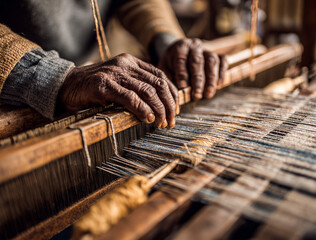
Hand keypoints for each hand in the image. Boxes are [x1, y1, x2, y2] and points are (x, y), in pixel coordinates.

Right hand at [59, 53, 178, 127]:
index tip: (176, 109)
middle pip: (158, 84)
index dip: (172, 93)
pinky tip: (148, 118)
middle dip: (169, 104)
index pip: (161, 75)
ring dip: (159, 109)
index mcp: (131, 62)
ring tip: (162, 123)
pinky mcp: (103, 85)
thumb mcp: (120, 84)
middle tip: (172, 121)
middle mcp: (125, 64)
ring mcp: (114, 73)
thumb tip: (161, 106)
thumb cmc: (95, 89)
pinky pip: (129, 97)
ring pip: (147, 91)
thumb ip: (137, 88)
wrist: (65, 86)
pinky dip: (142, 109)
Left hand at [158, 38, 227, 99]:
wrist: (180, 52)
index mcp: (179, 48)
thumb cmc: (171, 64)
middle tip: (197, 95)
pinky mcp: (217, 53)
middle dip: (197, 80)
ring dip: (211, 79)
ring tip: (208, 94)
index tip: (182, 87)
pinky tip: (219, 84)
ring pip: (212, 61)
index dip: (182, 74)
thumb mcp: (165, 68)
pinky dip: (222, 72)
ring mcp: (207, 49)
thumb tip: (174, 93)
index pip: (181, 60)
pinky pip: (223, 60)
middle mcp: (194, 46)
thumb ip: (168, 78)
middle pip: (197, 61)